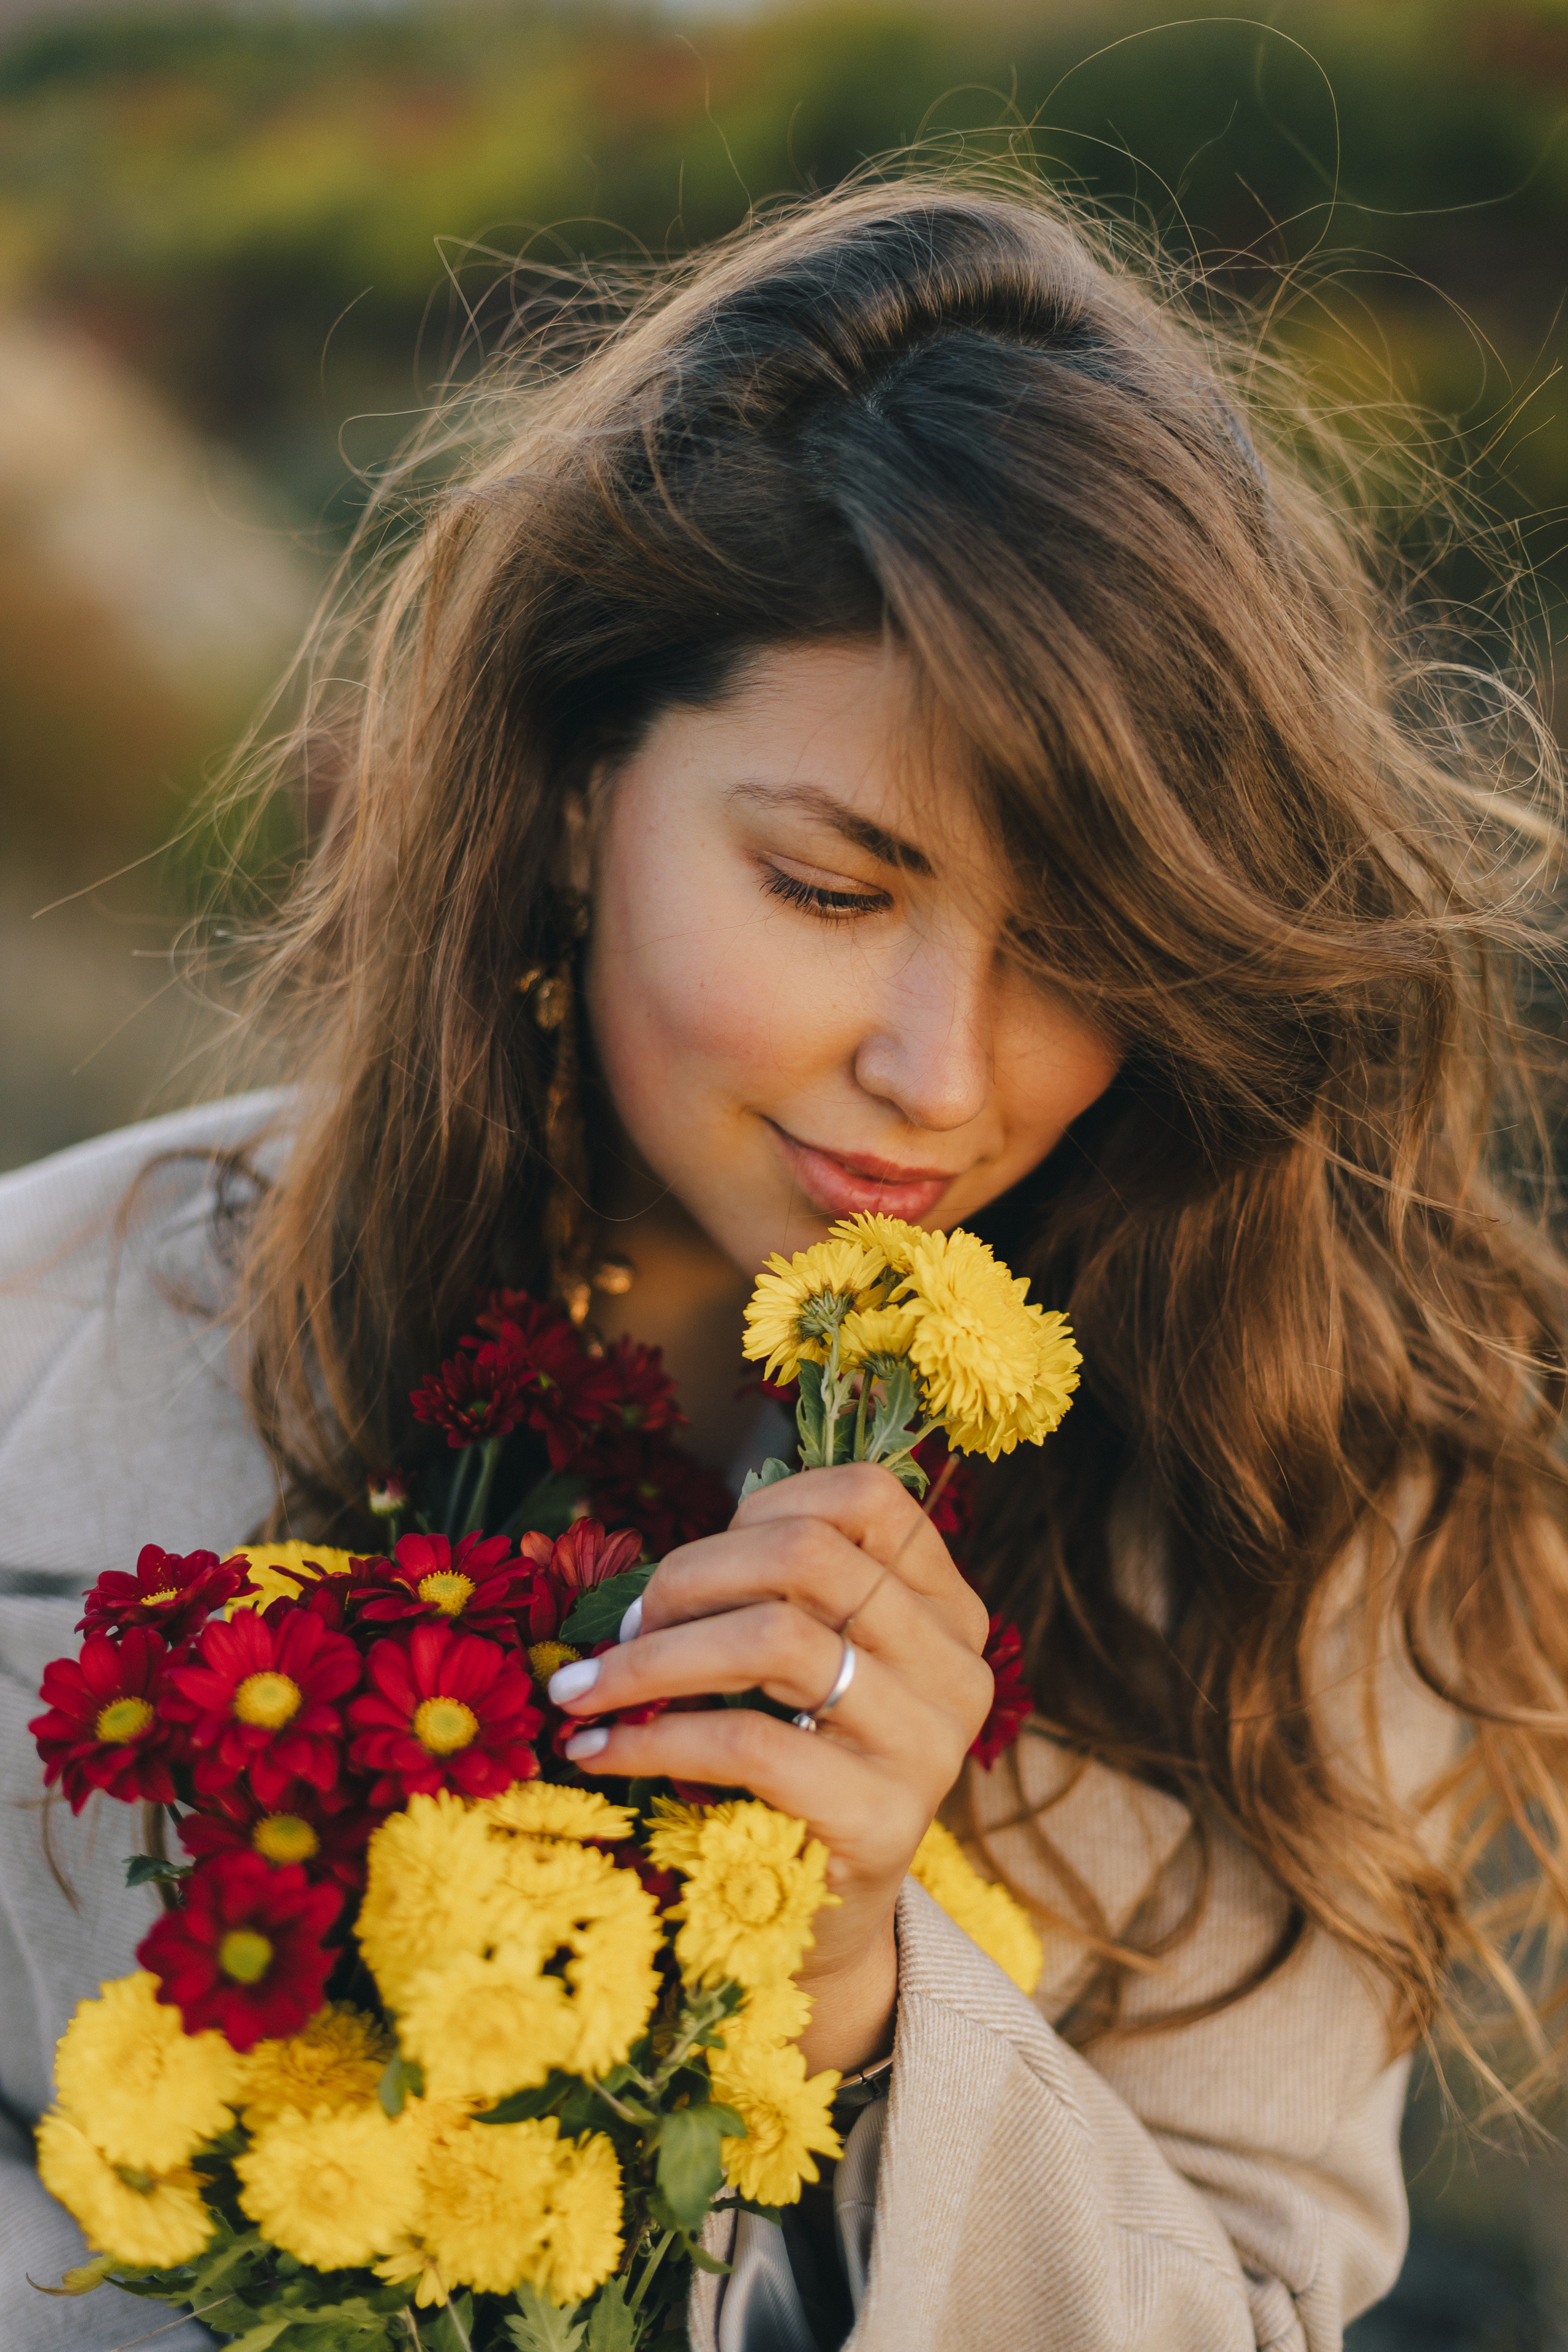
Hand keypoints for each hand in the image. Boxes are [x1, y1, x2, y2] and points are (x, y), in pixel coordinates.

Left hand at [547, 1461, 993, 2074]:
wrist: (819, 1924)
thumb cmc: (790, 1770)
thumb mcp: (795, 1666)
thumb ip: (764, 1595)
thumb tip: (645, 1577)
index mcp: (945, 1608)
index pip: (865, 1496)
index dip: (759, 1508)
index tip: (686, 1569)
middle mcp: (954, 1664)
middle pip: (809, 1553)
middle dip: (687, 1577)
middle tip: (620, 1630)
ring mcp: (929, 1742)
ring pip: (777, 1637)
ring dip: (656, 1656)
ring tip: (588, 1690)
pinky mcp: (882, 1819)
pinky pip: (748, 1742)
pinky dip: (653, 1736)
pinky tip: (600, 1751)